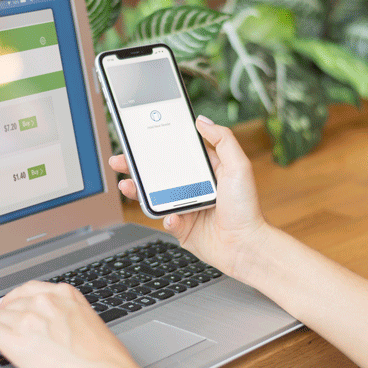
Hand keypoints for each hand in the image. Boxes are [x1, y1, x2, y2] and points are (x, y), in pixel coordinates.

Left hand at [0, 282, 173, 367]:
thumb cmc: (105, 360)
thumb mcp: (91, 324)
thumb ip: (71, 317)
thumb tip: (61, 326)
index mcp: (66, 295)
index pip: (32, 290)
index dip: (19, 299)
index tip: (14, 304)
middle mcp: (44, 302)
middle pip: (14, 304)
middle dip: (9, 315)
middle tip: (7, 326)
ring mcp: (26, 319)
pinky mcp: (12, 340)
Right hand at [110, 116, 269, 279]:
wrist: (245, 246)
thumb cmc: (246, 208)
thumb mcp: (239, 166)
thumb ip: (223, 139)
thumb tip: (202, 120)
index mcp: (206, 170)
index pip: (178, 153)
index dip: (159, 145)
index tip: (142, 138)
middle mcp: (194, 188)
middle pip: (160, 173)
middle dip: (138, 166)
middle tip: (121, 160)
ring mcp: (186, 208)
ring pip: (156, 196)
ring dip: (139, 190)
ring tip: (128, 185)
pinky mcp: (182, 227)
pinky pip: (165, 220)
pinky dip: (166, 218)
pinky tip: (172, 217)